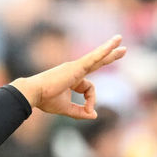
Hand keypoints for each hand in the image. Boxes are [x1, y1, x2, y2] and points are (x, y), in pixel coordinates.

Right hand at [11, 35, 126, 119]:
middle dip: (110, 55)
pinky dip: (102, 52)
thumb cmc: (45, 100)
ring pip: (97, 57)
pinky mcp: (76, 67)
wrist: (33, 94)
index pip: (89, 89)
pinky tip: (112, 46)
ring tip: (120, 40)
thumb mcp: (66, 109)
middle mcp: (74, 70)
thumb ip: (80, 112)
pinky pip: (93, 58)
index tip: (89, 111)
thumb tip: (94, 116)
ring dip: (110, 49)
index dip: (91, 102)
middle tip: (123, 49)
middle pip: (97, 61)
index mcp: (72, 78)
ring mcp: (75, 67)